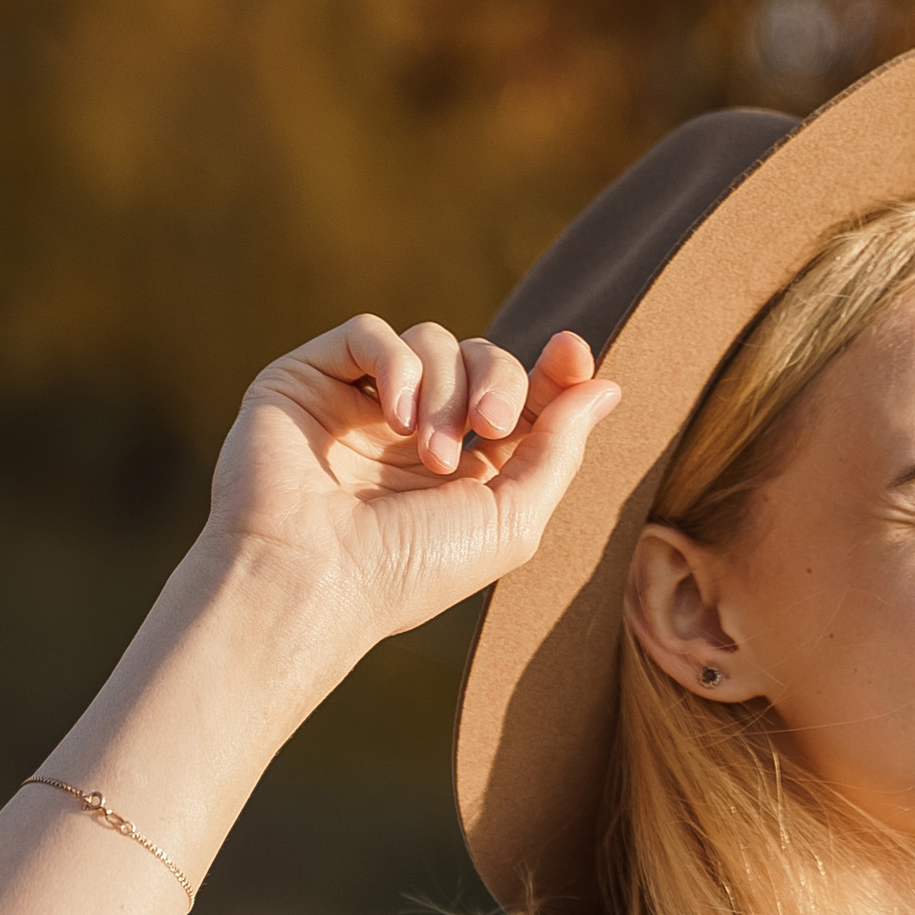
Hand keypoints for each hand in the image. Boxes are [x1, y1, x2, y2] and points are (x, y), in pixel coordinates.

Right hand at [202, 315, 619, 650]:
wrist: (310, 580)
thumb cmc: (409, 569)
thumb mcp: (510, 518)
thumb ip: (559, 449)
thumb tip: (606, 387)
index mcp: (462, 469)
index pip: (517, 397)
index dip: (551, 371)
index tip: (572, 355)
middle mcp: (411, 432)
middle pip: (482, 358)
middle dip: (499, 384)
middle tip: (487, 428)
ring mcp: (359, 403)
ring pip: (431, 342)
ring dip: (446, 388)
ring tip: (429, 451)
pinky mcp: (308, 379)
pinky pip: (369, 333)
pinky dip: (397, 364)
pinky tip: (395, 414)